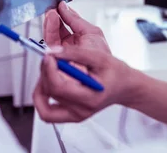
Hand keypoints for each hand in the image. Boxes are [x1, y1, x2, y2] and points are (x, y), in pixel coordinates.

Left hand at [33, 2, 136, 122]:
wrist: (125, 87)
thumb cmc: (116, 72)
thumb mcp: (101, 57)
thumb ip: (77, 53)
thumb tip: (53, 51)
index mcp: (91, 97)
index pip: (58, 87)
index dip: (49, 69)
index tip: (48, 55)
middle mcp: (81, 110)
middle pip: (49, 92)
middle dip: (45, 71)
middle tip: (49, 57)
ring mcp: (74, 115)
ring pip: (44, 102)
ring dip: (41, 82)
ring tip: (50, 68)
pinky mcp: (70, 115)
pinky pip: (46, 112)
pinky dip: (41, 96)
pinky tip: (47, 82)